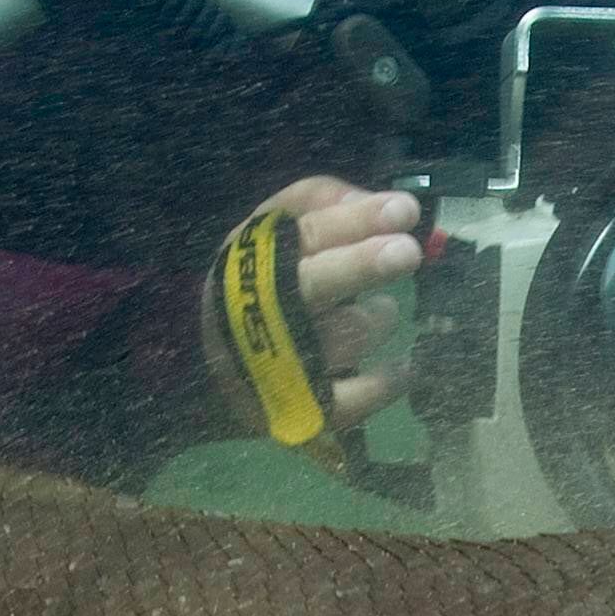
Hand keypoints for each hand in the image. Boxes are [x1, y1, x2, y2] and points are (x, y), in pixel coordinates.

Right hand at [202, 175, 426, 435]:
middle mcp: (264, 311)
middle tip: (407, 252)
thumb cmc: (258, 282)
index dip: (356, 221)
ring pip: (345, 336)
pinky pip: (354, 400)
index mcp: (256, 259)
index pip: (307, 234)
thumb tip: (379, 203)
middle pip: (315, 285)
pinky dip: (386, 383)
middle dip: (362, 265)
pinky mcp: (302, 412)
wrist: (207, 366)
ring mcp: (281, 366)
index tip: (405, 210)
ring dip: (378, 317)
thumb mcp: (270, 229)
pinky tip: (403, 365)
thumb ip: (319, 203)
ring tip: (382, 309)